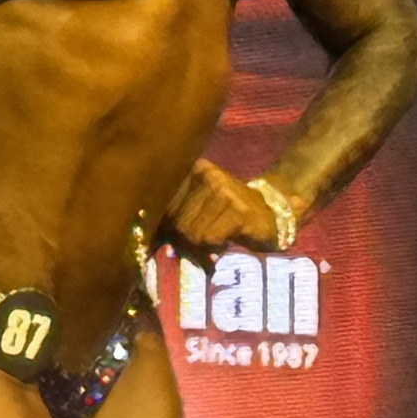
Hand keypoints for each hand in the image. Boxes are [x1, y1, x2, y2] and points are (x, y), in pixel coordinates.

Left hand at [164, 158, 286, 264]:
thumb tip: (144, 239)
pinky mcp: (238, 211)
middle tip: (204, 240)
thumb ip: (173, 214)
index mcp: (192, 169)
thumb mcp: (198, 205)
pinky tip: (226, 241)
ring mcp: (224, 191)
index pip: (164, 206)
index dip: (170, 227)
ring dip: (203, 245)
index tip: (182, 233)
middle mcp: (207, 175)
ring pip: (192, 233)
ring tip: (216, 239)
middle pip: (177, 222)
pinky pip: (210, 239)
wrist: (271, 212)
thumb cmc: (228, 213)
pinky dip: (216, 248)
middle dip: (187, 240)